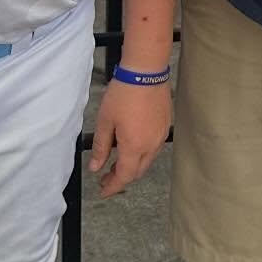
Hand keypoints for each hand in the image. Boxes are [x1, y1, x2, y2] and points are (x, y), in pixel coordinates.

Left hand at [88, 80, 171, 197]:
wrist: (146, 71)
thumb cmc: (124, 92)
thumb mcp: (105, 121)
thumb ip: (101, 147)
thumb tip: (96, 167)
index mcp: (134, 147)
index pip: (124, 177)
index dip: (112, 187)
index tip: (103, 190)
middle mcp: (151, 145)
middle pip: (137, 172)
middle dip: (122, 178)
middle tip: (107, 176)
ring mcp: (160, 136)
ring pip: (147, 161)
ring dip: (132, 165)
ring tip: (118, 160)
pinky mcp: (165, 125)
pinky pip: (154, 147)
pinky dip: (142, 153)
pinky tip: (132, 144)